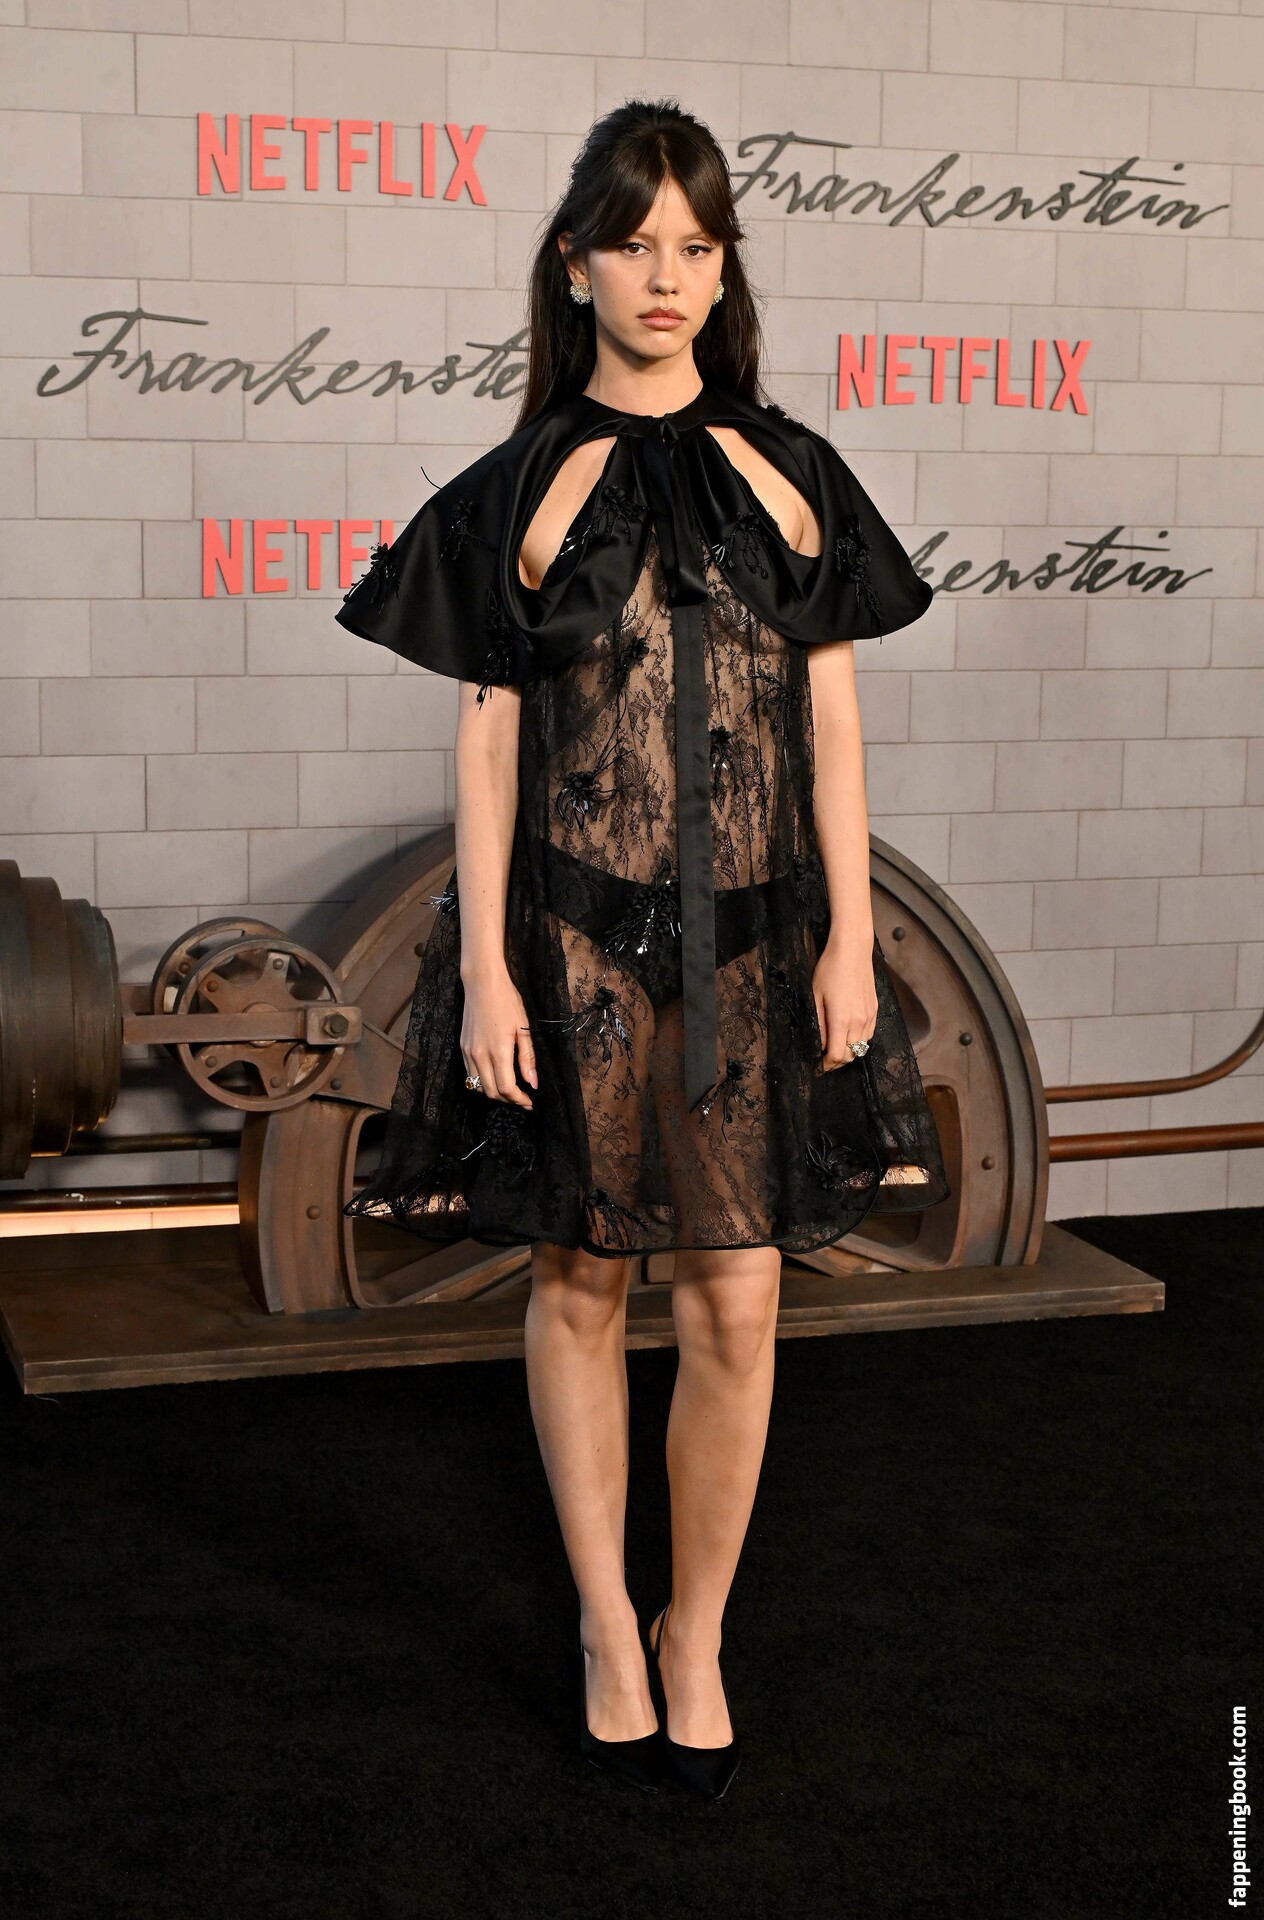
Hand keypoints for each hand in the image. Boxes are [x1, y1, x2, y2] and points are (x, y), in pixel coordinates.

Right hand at [459, 966, 536, 1107]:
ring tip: (510, 1090)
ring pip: (478, 1087)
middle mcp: (479, 1056)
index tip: (529, 1102)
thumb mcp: (524, 1029)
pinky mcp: (462, 1048)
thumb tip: (532, 1083)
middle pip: (491, 1092)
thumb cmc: (507, 1002)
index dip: (518, 1100)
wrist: (482, 983)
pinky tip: (495, 1077)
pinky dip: (482, 1083)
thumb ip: (527, 1058)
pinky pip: (470, 1075)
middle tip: (522, 1099)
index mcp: (498, 1052)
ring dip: (494, 1094)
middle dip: (508, 1100)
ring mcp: (468, 1053)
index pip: (506, 1088)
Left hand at [811, 935, 877, 1071]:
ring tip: (834, 1050)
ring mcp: (869, 1017)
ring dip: (848, 1053)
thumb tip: (818, 1046)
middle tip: (822, 1061)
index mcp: (841, 1020)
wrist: (852, 950)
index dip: (825, 1065)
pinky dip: (858, 1042)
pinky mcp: (875, 1010)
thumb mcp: (815, 996)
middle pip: (850, 1056)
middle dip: (835, 1063)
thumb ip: (817, 1024)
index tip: (816, 1066)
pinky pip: (868, 1035)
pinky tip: (848, 1036)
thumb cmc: (830, 969)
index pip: (836, 1056)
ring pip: (861, 1048)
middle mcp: (859, 1022)